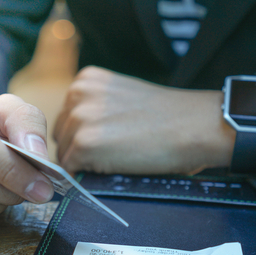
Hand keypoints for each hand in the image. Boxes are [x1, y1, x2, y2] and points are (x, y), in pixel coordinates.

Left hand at [53, 66, 235, 174]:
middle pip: (61, 135)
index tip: (107, 141)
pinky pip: (72, 170)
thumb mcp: (120, 98)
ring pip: (65, 154)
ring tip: (119, 157)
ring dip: (85, 163)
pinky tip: (116, 166)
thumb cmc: (167, 117)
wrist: (194, 126)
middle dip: (79, 149)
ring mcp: (78, 118)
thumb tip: (73, 139)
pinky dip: (88, 175)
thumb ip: (95, 109)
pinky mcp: (84, 143)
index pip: (66, 117)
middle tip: (114, 152)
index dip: (82, 135)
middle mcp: (76, 93)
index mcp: (85, 79)